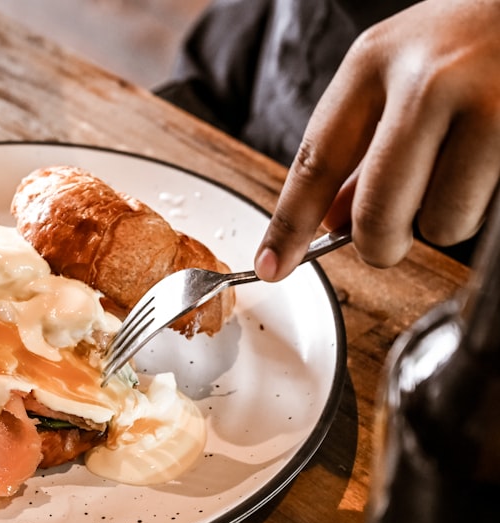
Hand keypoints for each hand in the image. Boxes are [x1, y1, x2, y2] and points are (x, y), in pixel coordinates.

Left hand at [254, 0, 499, 280]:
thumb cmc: (478, 30)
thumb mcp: (403, 69)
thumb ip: (363, 145)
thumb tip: (330, 221)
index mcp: (374, 61)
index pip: (314, 162)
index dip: (289, 226)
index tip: (272, 265)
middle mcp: (425, 81)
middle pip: (376, 212)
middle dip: (379, 244)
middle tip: (389, 240)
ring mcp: (485, 105)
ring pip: (441, 222)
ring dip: (445, 219)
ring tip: (465, 169)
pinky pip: (488, 212)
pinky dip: (483, 205)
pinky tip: (490, 162)